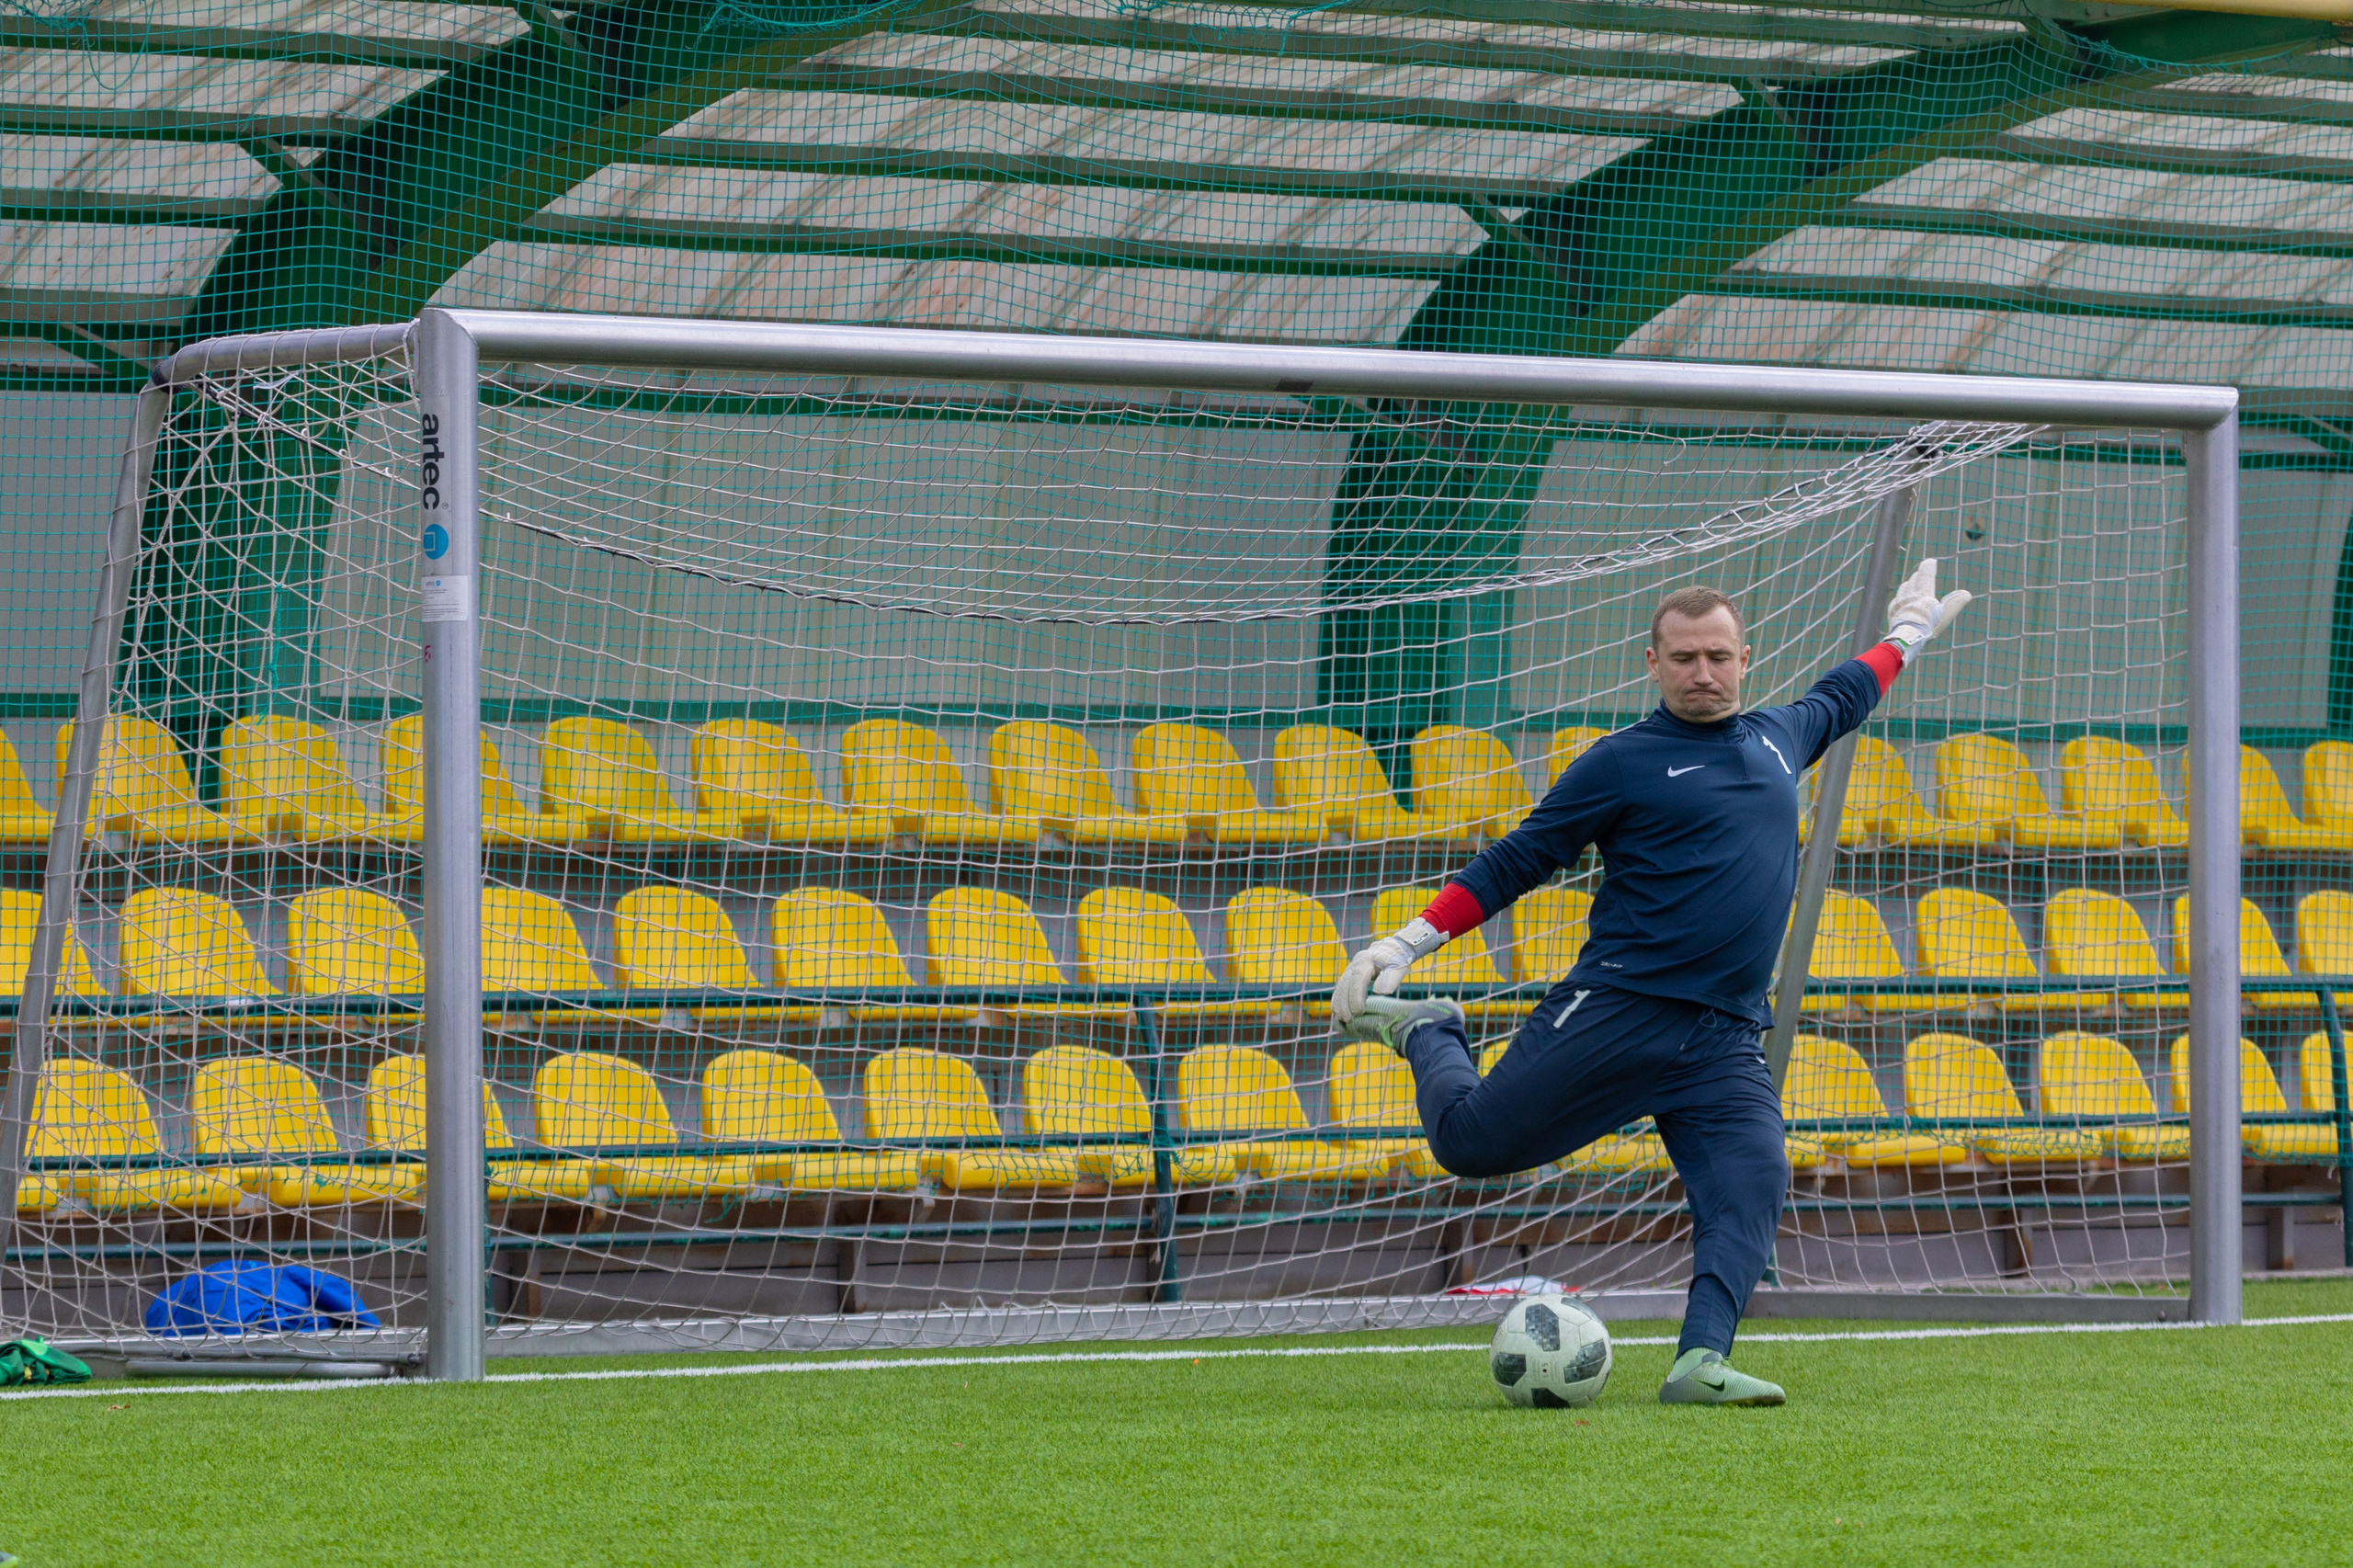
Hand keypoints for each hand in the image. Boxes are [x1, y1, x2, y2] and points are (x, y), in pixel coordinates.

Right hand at [1332, 917, 1446, 1023]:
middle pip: (1345, 984)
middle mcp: (1355, 964)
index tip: (1359, 1011)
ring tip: (1342, 1019)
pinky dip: (1337, 999)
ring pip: (1340, 986)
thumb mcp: (1398, 967)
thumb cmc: (1396, 960)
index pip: (1357, 980)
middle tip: (1348, 1019)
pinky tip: (1338, 1011)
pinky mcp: (1349, 974)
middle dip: (1344, 1003)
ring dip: (1339, 1003)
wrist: (1391, 949)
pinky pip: (1339, 987)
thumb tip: (1379, 992)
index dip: (1355, 996)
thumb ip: (1391, 978)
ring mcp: (1350, 968)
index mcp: (1367, 961)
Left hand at [1885, 557, 1972, 662]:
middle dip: (1919, 575)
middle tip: (1922, 572)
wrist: (1906, 638)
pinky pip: (1895, 601)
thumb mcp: (1945, 614)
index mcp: (1923, 594)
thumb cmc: (1927, 626)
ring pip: (1903, 588)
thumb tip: (1966, 594)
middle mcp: (1909, 596)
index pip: (1926, 575)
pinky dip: (1900, 597)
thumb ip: (1955, 603)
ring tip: (1911, 583)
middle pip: (1914, 580)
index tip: (1931, 561)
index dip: (1928, 567)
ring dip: (1909, 584)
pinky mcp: (1893, 613)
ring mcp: (1899, 604)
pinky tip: (1900, 599)